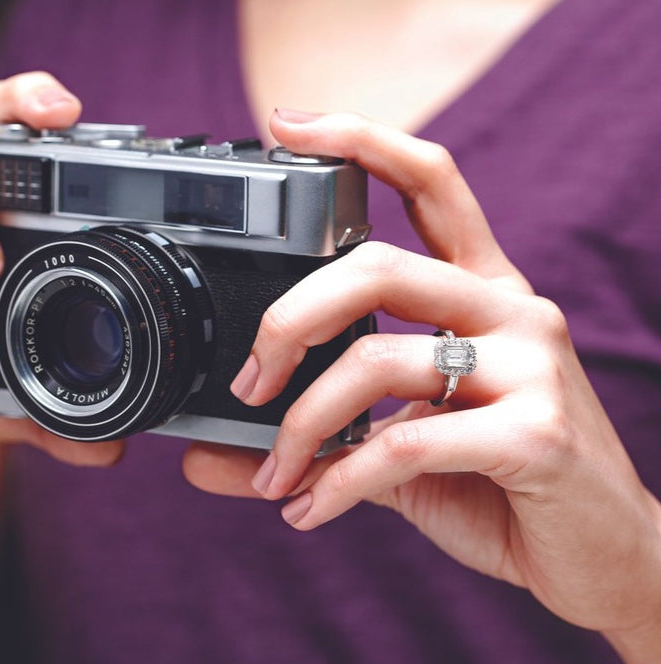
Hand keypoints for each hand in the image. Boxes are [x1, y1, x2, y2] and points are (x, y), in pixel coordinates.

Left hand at [183, 110, 660, 648]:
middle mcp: (512, 307)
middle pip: (377, 264)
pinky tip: (311, 511)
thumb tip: (211, 456)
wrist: (599, 553)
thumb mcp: (399, 449)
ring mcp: (532, 365)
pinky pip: (401, 445)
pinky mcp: (535, 434)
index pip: (429, 182)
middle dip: (288, 320)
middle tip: (249, 380)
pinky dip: (338, 484)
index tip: (287, 124)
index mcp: (483, 291)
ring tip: (278, 475)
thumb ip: (315, 441)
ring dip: (302, 426)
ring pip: (377, 359)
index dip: (361, 140)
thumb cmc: (499, 483)